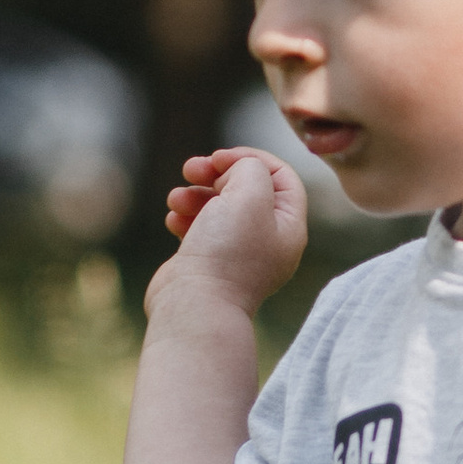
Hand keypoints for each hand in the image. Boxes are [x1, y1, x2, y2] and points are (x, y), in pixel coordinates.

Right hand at [151, 148, 308, 316]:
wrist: (194, 305)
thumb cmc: (226, 254)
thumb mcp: (250, 194)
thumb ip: (251, 169)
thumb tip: (233, 173)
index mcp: (288, 227)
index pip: (280, 176)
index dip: (250, 158)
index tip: (219, 158)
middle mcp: (267, 240)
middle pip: (246, 188)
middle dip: (217, 172)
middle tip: (192, 169)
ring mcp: (237, 253)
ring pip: (218, 205)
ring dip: (195, 193)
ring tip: (177, 199)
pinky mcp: (209, 261)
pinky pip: (200, 227)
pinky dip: (186, 216)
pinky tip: (174, 219)